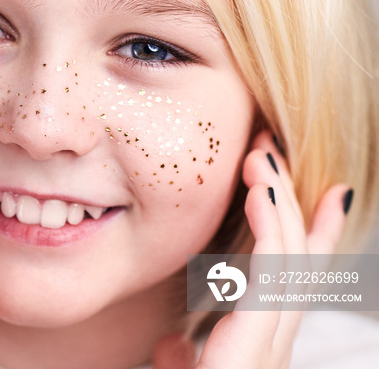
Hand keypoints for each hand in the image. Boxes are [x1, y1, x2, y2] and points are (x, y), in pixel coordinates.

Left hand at [153, 131, 350, 368]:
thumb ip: (189, 361)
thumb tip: (176, 346)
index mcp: (261, 347)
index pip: (295, 281)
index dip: (314, 234)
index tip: (321, 192)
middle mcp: (275, 345)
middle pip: (299, 261)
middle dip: (290, 201)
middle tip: (273, 150)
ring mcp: (272, 350)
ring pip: (292, 262)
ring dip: (279, 202)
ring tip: (265, 157)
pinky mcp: (257, 350)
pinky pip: (273, 280)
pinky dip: (273, 231)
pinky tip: (263, 193)